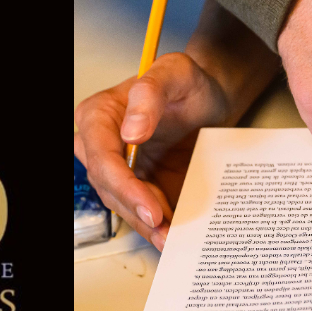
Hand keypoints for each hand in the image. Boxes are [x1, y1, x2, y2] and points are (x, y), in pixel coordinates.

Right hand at [74, 53, 232, 250]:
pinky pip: (141, 210)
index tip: (149, 203)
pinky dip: (156, 225)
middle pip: (108, 186)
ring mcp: (120, 169)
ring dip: (145, 224)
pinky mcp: (139, 185)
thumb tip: (131, 131)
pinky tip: (172, 234)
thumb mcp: (176, 73)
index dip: (123, 184)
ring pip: (122, 205)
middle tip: (163, 226)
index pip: (101, 156)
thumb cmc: (189, 83)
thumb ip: (150, 94)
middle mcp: (103, 145)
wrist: (211, 100)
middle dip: (134, 209)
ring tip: (169, 237)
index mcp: (99, 116)